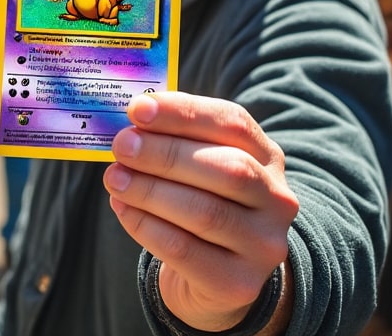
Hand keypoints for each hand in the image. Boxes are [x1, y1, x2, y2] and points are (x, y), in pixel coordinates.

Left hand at [103, 92, 298, 331]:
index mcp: (268, 158)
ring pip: (204, 212)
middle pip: (228, 169)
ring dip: (149, 190)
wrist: (217, 280)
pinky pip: (183, 249)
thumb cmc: (199, 207)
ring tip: (114, 178)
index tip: (138, 109)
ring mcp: (263, 245)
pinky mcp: (238, 283)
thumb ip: (174, 142)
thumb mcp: (199, 169)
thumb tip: (130, 124)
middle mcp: (277, 200)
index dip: (184, 113)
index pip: (233, 124)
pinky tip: (122, 208)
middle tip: (122, 146)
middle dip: (166, 154)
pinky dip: (145, 225)